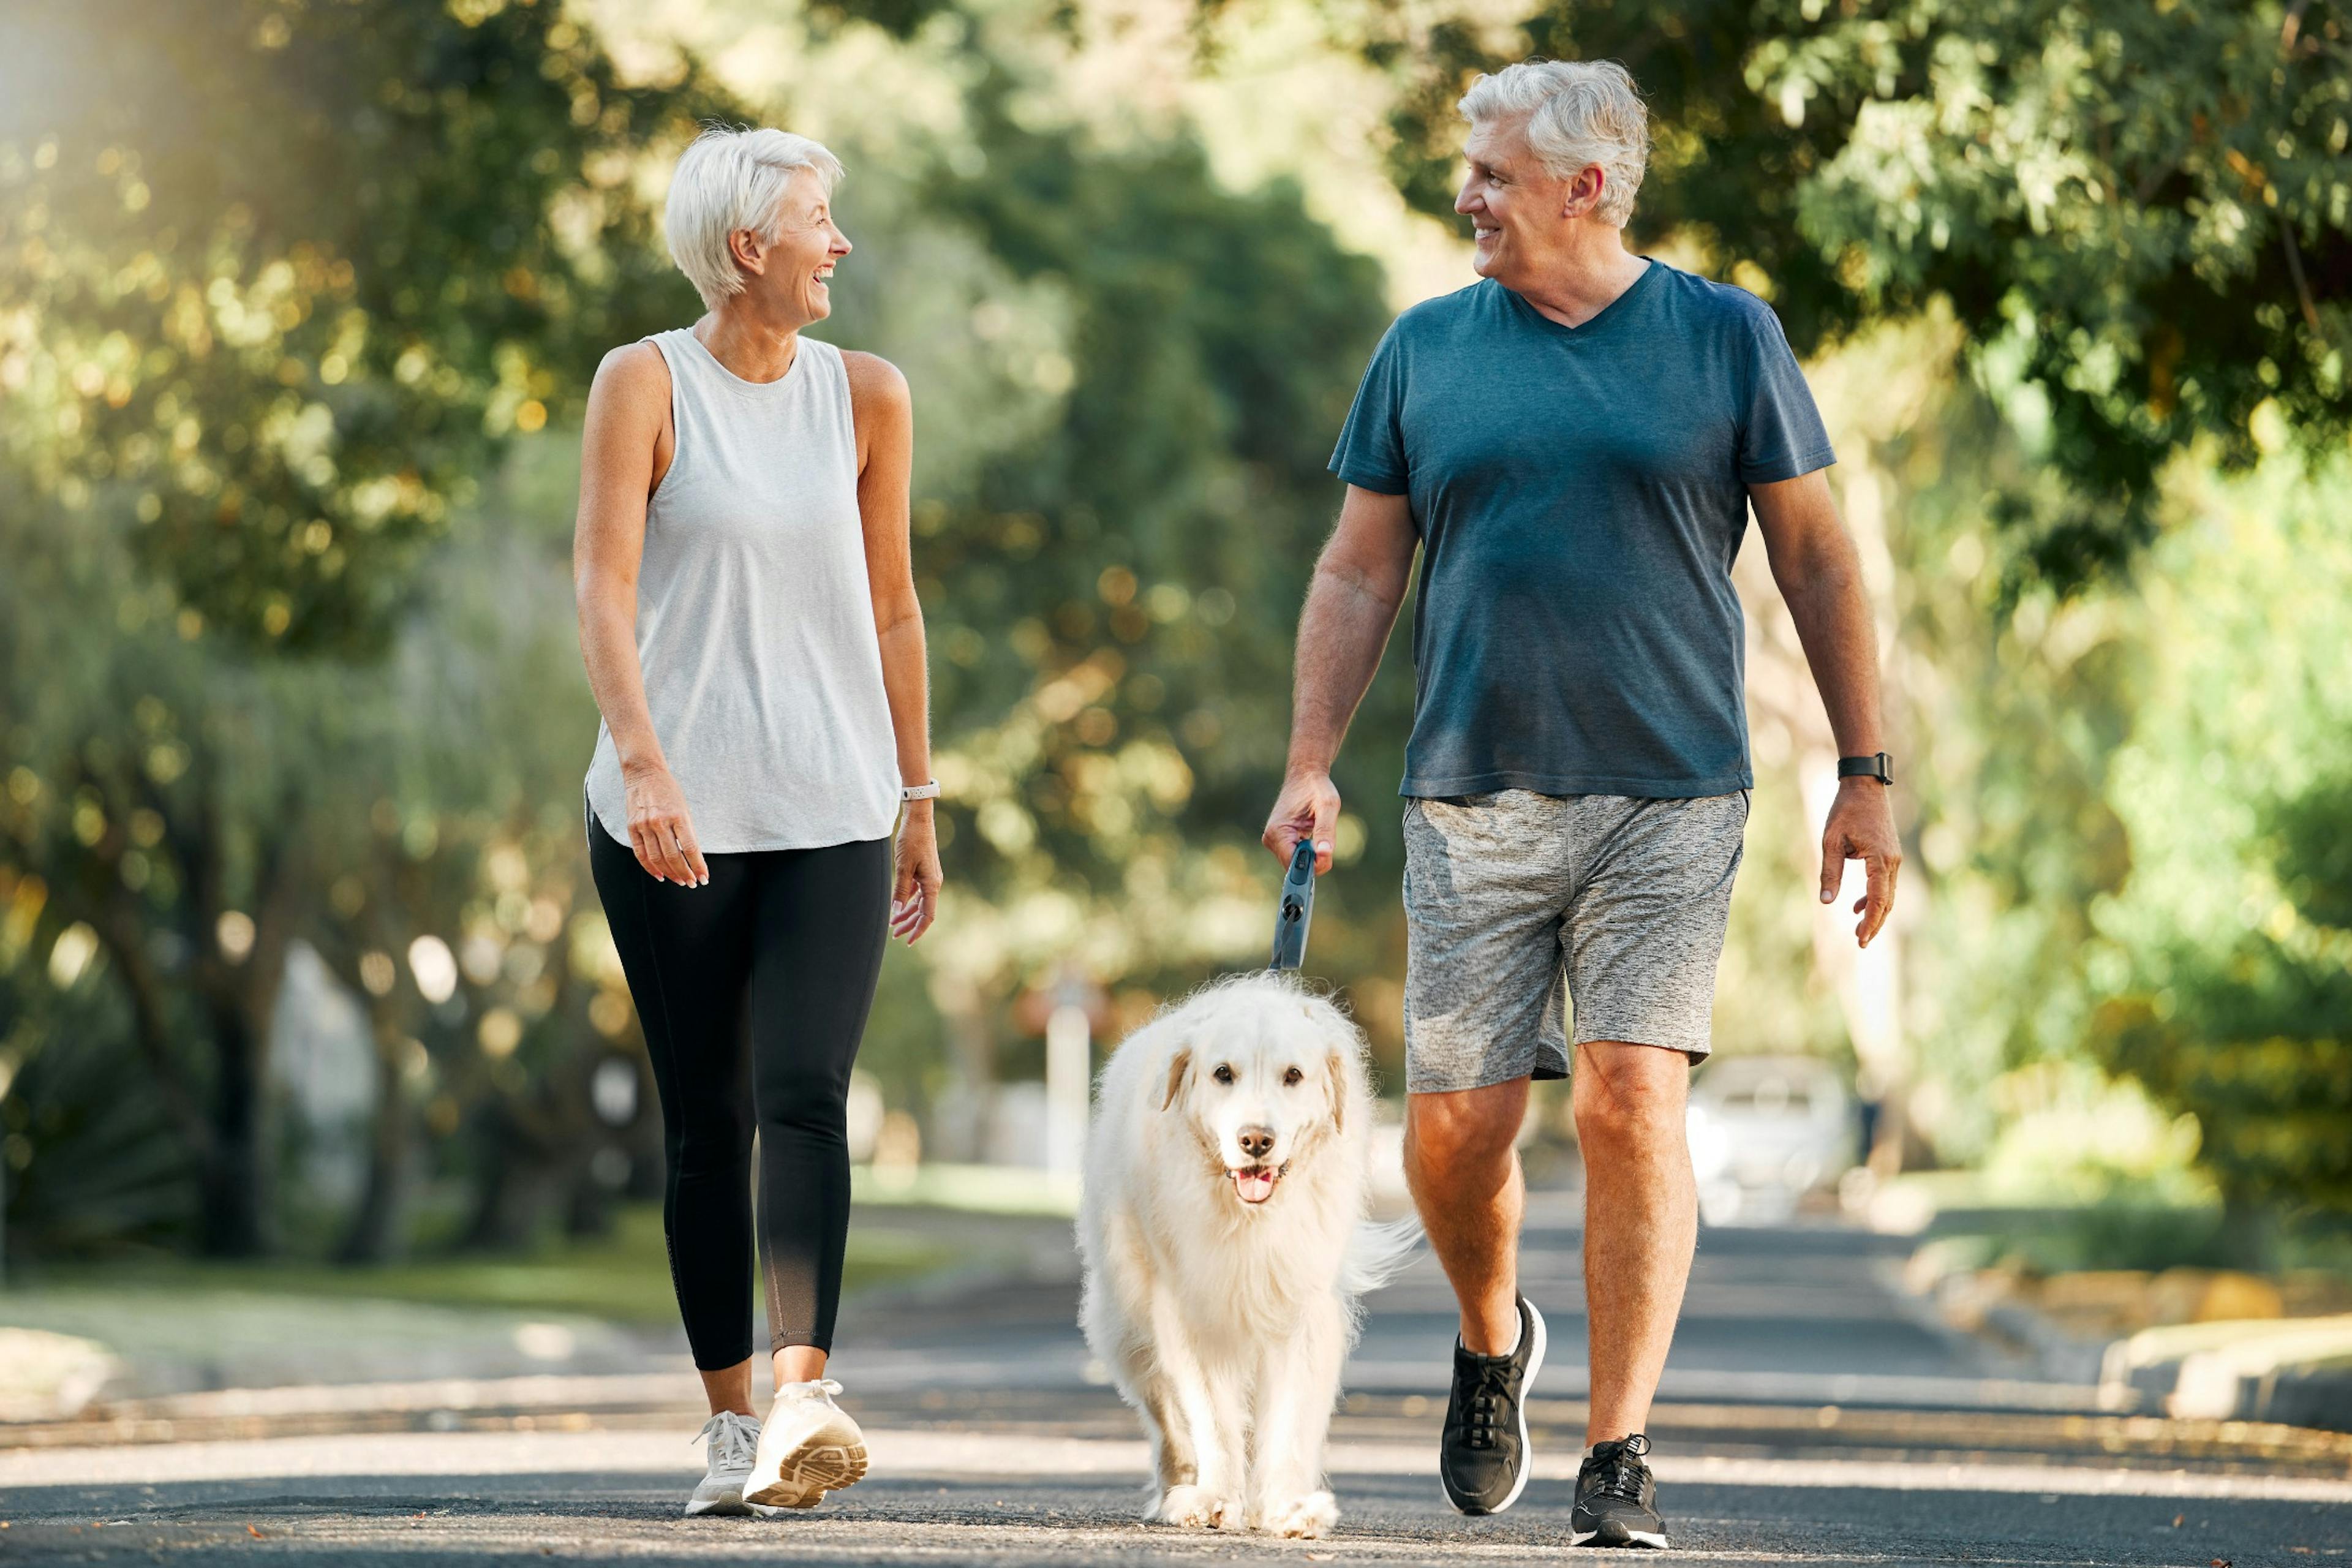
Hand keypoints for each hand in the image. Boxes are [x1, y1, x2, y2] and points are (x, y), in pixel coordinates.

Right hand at [622, 762, 707, 886]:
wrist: (644, 773)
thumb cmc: (669, 792)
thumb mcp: (684, 808)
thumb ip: (687, 832)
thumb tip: (693, 858)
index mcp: (678, 815)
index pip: (691, 848)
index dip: (698, 866)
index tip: (704, 878)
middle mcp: (660, 821)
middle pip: (673, 856)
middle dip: (685, 873)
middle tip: (693, 883)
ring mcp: (644, 825)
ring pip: (657, 858)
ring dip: (670, 873)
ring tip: (680, 881)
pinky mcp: (632, 827)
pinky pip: (641, 853)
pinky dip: (650, 867)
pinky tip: (660, 875)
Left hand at [891, 801, 941, 942]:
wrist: (918, 819)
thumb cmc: (912, 840)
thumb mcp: (903, 866)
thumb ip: (900, 890)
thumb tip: (895, 912)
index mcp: (932, 884)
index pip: (928, 915)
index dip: (918, 930)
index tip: (908, 941)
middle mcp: (933, 883)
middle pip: (923, 911)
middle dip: (909, 924)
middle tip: (894, 935)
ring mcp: (929, 877)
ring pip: (919, 902)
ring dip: (907, 913)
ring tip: (893, 923)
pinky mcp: (923, 871)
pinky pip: (917, 892)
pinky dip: (907, 901)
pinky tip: (898, 906)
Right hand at [1262, 768, 1341, 874]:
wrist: (1305, 775)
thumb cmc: (1316, 787)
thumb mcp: (1327, 806)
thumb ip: (1325, 831)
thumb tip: (1324, 854)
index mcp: (1278, 832)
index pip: (1294, 865)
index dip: (1313, 864)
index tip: (1327, 851)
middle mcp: (1271, 839)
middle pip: (1296, 867)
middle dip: (1314, 859)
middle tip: (1324, 838)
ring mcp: (1273, 841)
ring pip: (1297, 863)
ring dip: (1312, 853)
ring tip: (1315, 829)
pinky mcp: (1278, 841)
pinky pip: (1296, 856)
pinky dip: (1308, 850)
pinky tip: (1310, 832)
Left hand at [1820, 777, 1899, 946]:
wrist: (1864, 786)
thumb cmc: (1845, 810)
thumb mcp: (1831, 841)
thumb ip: (1830, 871)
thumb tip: (1826, 901)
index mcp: (1880, 859)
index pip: (1877, 899)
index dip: (1870, 922)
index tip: (1860, 940)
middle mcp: (1892, 861)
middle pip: (1887, 902)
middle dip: (1874, 924)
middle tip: (1860, 943)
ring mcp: (1894, 858)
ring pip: (1888, 894)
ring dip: (1874, 913)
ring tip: (1858, 931)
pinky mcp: (1890, 855)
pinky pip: (1885, 883)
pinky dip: (1873, 897)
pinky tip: (1856, 907)